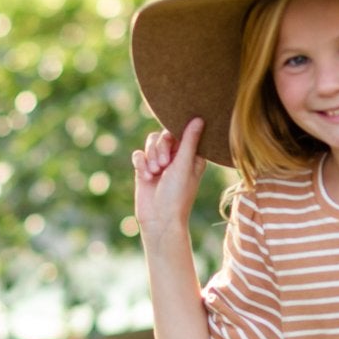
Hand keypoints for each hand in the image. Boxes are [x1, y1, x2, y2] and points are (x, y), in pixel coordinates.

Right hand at [131, 117, 205, 238]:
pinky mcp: (144, 169)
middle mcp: (176, 157)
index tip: (174, 146)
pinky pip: (138, 155)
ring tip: (154, 173)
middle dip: (160, 148)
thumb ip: (189, 141)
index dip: (174, 135)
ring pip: (150, 143)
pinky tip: (145, 177)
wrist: (159, 219)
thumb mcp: (184, 165)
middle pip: (163, 135)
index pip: (182, 131)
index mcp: (192, 155)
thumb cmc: (177, 195)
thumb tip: (199, 118)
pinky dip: (140, 164)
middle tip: (164, 165)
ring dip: (150, 157)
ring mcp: (160, 163)